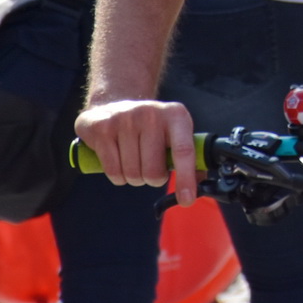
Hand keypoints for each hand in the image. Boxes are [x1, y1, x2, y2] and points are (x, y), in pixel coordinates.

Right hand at [74, 98, 200, 205]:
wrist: (114, 103)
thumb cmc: (150, 127)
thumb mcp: (174, 133)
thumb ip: (190, 158)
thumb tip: (200, 184)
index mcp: (175, 115)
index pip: (183, 151)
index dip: (186, 178)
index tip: (187, 200)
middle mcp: (151, 113)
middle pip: (154, 172)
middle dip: (152, 179)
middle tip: (149, 167)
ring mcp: (125, 119)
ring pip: (132, 174)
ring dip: (133, 177)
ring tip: (133, 159)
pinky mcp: (102, 129)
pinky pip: (113, 171)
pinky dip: (117, 176)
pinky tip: (118, 160)